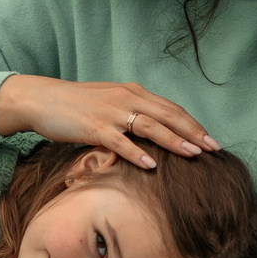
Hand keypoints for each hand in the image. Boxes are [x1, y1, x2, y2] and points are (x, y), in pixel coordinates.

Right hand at [0, 74, 216, 168]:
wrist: (42, 99)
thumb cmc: (76, 106)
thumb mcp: (110, 105)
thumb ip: (132, 115)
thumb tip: (153, 134)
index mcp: (133, 93)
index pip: (171, 108)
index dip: (193, 124)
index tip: (211, 139)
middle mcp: (126, 98)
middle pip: (168, 115)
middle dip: (193, 132)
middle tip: (214, 148)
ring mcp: (111, 112)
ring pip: (150, 126)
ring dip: (174, 140)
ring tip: (193, 154)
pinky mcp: (94, 126)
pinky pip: (120, 141)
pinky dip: (137, 152)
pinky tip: (151, 164)